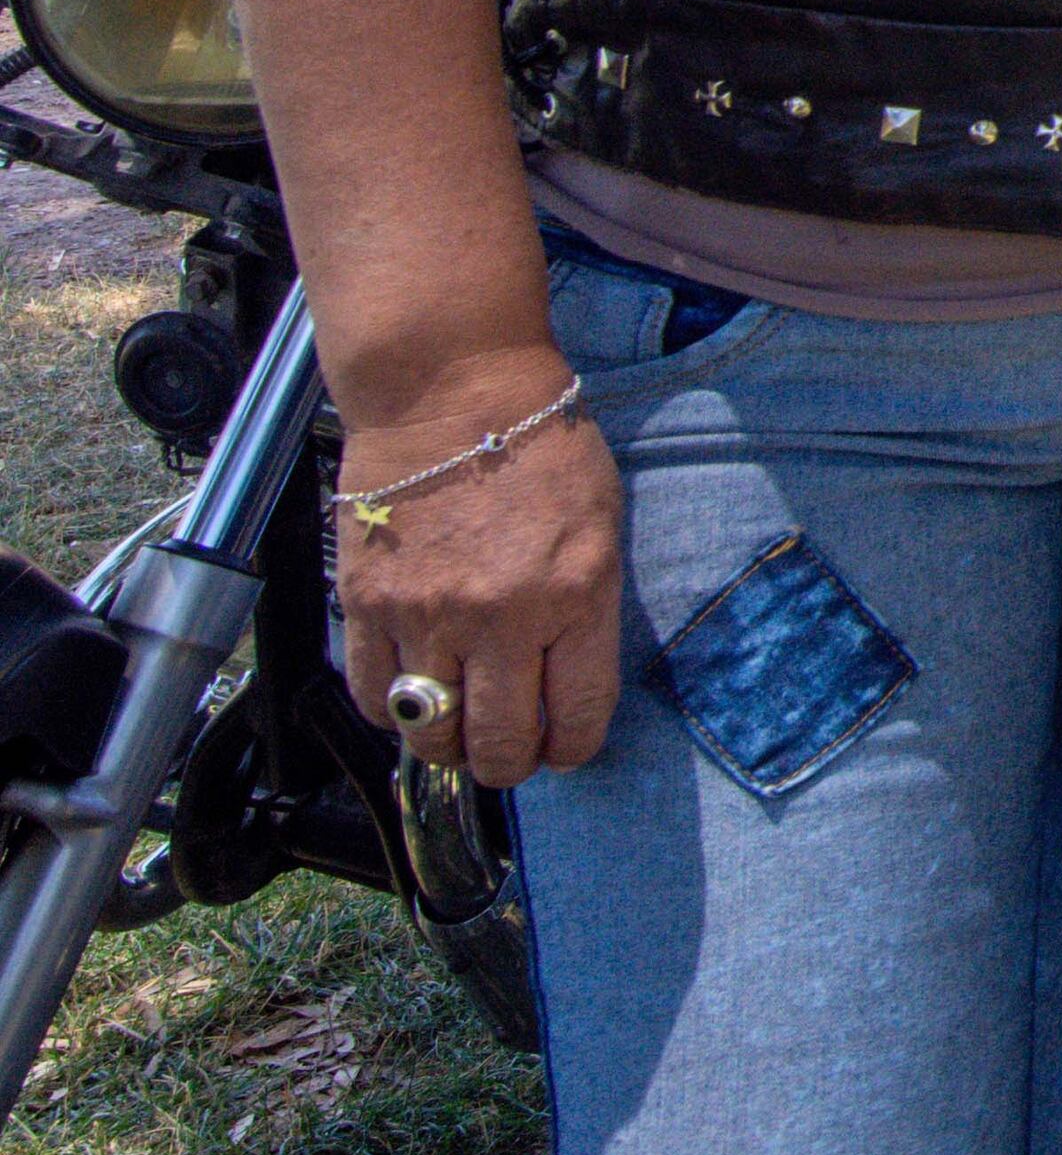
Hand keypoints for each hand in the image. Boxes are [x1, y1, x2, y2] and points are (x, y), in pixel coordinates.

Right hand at [330, 350, 625, 790]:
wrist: (452, 392)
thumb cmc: (540, 449)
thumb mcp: (601, 526)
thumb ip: (587, 610)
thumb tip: (567, 685)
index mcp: (576, 595)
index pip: (576, 717)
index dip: (570, 749)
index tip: (564, 749)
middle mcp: (502, 617)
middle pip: (498, 745)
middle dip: (507, 763)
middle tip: (507, 751)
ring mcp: (428, 615)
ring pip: (430, 732)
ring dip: (446, 744)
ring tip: (458, 728)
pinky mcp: (367, 605)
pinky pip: (373, 695)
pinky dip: (393, 708)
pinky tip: (412, 690)